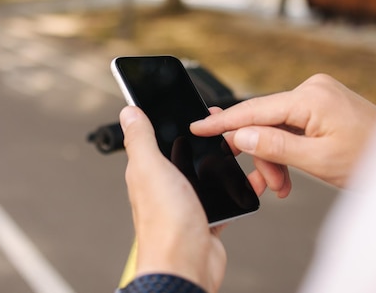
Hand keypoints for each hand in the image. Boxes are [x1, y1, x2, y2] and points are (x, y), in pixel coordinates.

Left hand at [120, 106, 226, 292]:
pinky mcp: (205, 217)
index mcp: (148, 169)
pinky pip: (223, 196)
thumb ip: (140, 140)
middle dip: (208, 141)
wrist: (186, 266)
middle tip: (227, 130)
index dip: (175, 120)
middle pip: (188, 152)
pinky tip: (247, 181)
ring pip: (208, 173)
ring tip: (241, 150)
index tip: (196, 109)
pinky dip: (237, 188)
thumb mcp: (150, 170)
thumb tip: (128, 112)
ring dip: (224, 163)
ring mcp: (186, 201)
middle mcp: (165, 184)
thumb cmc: (164, 224)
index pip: (159, 136)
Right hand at [191, 74, 375, 192]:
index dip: (223, 121)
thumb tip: (241, 135)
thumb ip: (274, 145)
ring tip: (282, 185)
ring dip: (274, 156)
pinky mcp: (320, 103)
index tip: (198, 126)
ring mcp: (317, 94)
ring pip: (276, 126)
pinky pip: (290, 125)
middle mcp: (312, 89)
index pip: (254, 109)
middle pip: (264, 121)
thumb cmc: (370, 158)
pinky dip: (285, 148)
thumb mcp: (316, 160)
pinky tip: (288, 170)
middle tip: (261, 183)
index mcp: (311, 97)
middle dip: (260, 154)